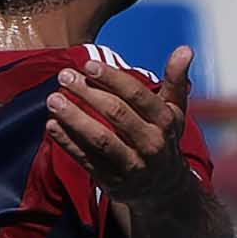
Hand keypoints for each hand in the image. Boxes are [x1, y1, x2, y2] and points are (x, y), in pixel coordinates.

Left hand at [50, 46, 199, 204]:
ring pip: (99, 140)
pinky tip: (52, 126)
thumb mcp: (174, 110)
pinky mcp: (113, 182)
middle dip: (88, 93)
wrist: (164, 188)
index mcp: (165, 122)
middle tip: (64, 76)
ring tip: (53, 100)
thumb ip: (175, 79)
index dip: (111, 79)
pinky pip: (86, 160)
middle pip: (116, 114)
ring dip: (73, 119)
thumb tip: (185, 48)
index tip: (88, 65)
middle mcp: (151, 144)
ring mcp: (132, 166)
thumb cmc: (164, 138)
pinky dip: (67, 143)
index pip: (137, 95)